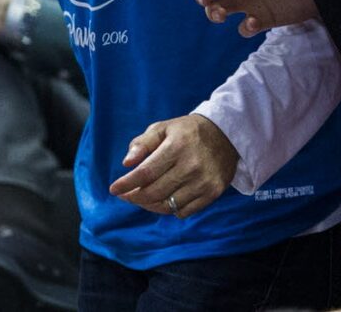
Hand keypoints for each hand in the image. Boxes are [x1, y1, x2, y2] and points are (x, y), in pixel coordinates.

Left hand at [109, 114, 237, 217]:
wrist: (226, 134)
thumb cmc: (188, 131)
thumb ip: (143, 143)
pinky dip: (169, 209)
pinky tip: (164, 198)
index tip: (114, 189)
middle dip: (134, 196)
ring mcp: (203, 182)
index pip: (145, 173)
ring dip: (149, 205)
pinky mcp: (212, 193)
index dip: (127, 183)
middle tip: (126, 194)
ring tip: (142, 197)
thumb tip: (127, 163)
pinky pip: (183, 212)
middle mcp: (191, 166)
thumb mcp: (164, 128)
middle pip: (154, 193)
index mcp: (177, 146)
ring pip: (167, 206)